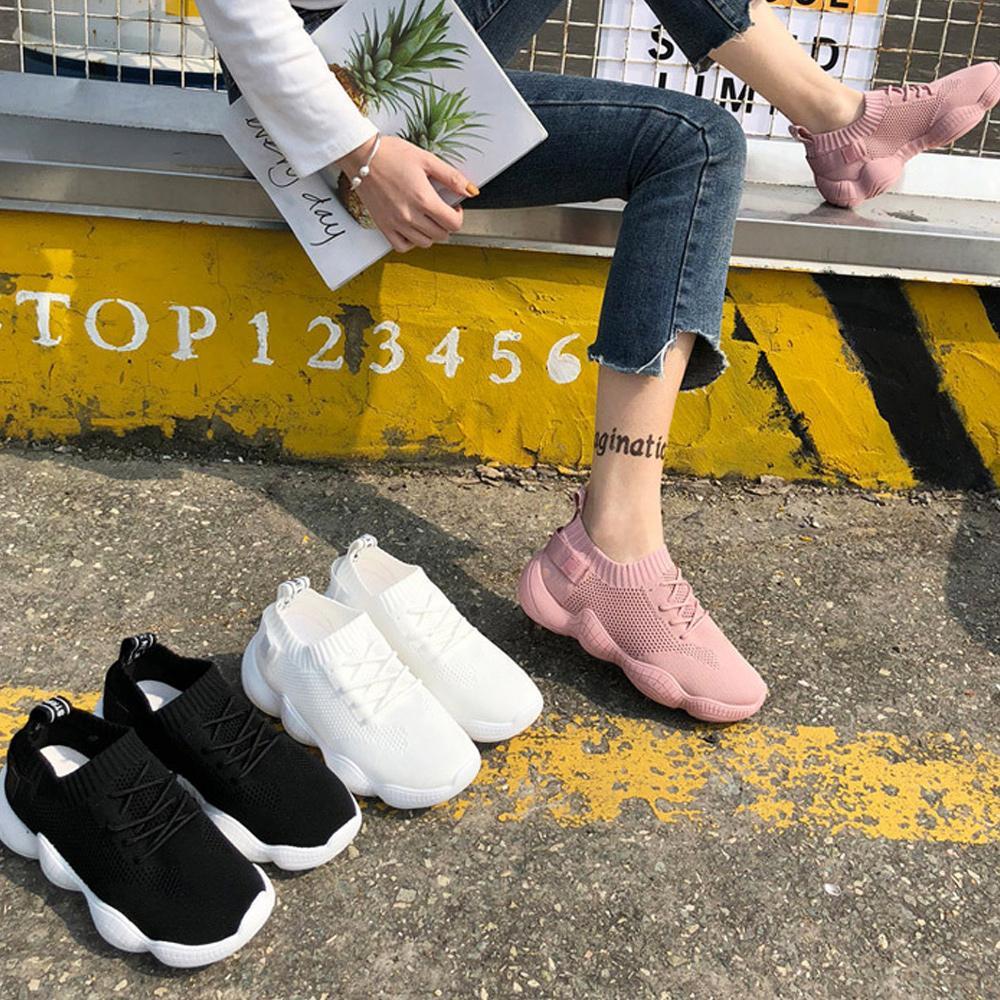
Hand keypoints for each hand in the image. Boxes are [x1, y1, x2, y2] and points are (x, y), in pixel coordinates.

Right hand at [336, 135, 477, 252]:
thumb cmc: (390, 154)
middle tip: (440, 210)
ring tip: (426, 218)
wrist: (362, 157)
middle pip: (441, 235)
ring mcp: (396, 223)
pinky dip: (411, 242)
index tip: (453, 207)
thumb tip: (470, 190)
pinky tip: (412, 229)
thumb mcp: (426, 159)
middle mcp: (410, 215)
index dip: (458, 216)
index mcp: (424, 199)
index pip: (453, 224)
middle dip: (446, 223)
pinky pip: (402, 246)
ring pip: (425, 243)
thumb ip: (451, 177)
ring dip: (430, 233)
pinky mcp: (384, 226)